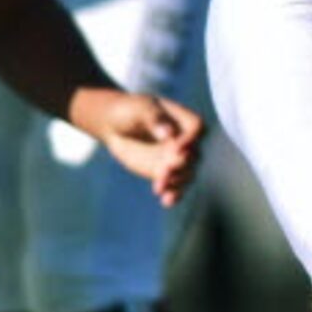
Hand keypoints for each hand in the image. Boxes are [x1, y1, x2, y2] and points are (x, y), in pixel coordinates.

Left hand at [75, 92, 205, 205]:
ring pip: (187, 173)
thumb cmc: (129, 111)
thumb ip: (154, 120)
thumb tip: (169, 133)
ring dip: (177, 182)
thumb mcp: (139, 110)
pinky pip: (175, 186)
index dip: (190, 139)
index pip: (197, 128)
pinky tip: (166, 201)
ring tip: (158, 187)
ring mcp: (176, 158)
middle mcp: (185, 140)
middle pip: (194, 154)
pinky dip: (174, 194)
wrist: (114, 126)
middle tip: (163, 171)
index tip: (175, 148)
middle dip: (181, 164)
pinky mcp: (165, 172)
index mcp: (183, 119)